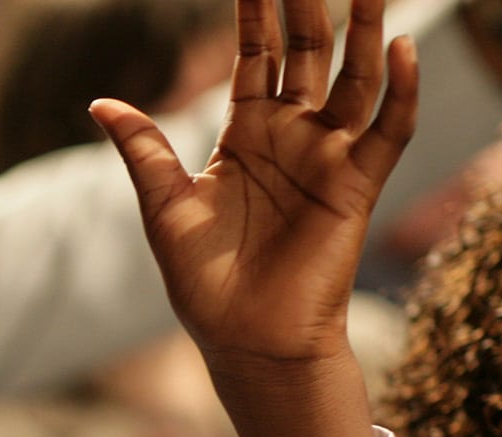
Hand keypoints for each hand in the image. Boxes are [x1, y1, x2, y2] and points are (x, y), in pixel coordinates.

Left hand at [92, 0, 417, 436]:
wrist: (245, 339)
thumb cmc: (203, 281)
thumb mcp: (165, 206)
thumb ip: (143, 149)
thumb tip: (99, 102)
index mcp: (246, 133)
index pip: (256, 54)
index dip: (257, 10)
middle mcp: (292, 135)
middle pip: (308, 52)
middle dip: (311, 4)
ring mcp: (328, 157)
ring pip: (355, 77)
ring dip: (366, 30)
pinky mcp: (358, 186)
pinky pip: (389, 130)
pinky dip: (400, 91)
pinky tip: (401, 48)